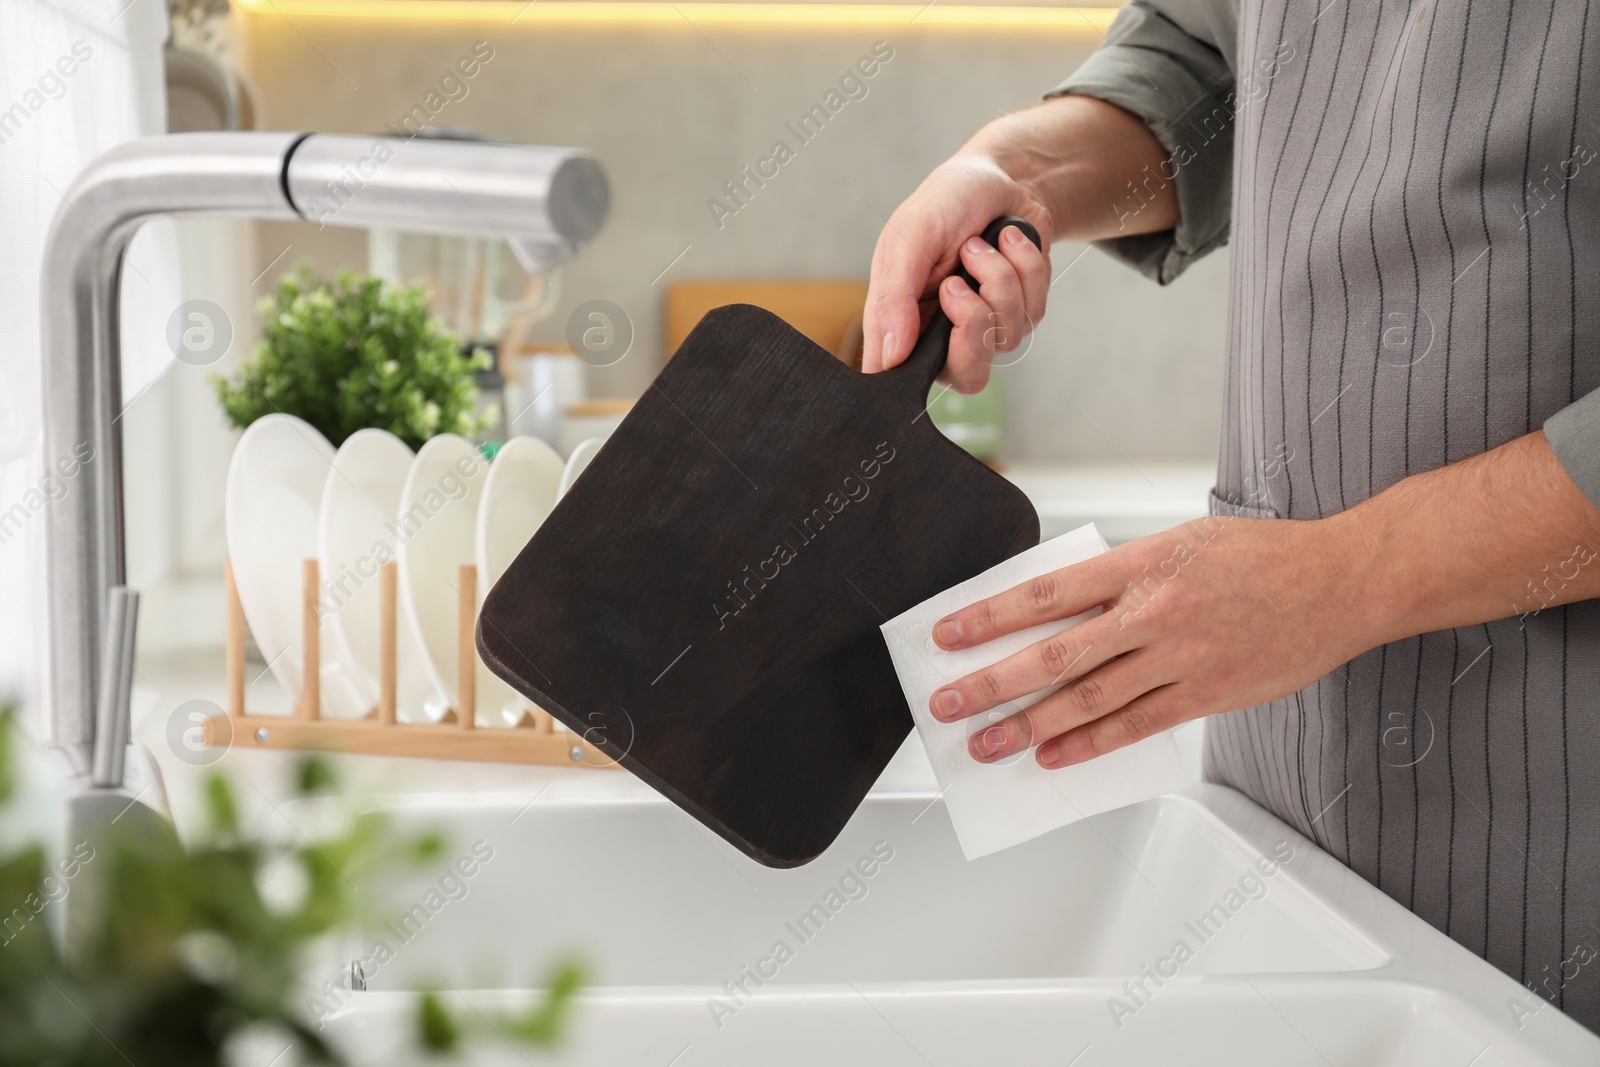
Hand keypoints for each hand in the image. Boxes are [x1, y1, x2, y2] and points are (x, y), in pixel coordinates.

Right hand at [861, 94, 1178, 393]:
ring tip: (981, 245)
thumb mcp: (910, 236)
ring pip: (1005, 338)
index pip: (898, 376)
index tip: (925, 334)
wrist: (1002, 177)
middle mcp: (942, 332)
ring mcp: (986, 325)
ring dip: (998, 278)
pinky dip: (1024, 267)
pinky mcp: (1023, 311)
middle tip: (958, 284)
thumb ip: (895, 297)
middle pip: (967, 377)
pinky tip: (1009, 242)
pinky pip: (1034, 311)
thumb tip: (890, 354)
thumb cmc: (947, 202)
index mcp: (901, 319)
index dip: (909, 378)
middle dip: (971, 325)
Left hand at [926, 516, 1375, 767]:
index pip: (1046, 592)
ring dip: (1029, 725)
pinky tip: (1052, 756)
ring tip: (987, 744)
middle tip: (947, 704)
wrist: (1342, 581)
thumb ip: (1119, 578)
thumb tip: (1055, 612)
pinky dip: (1089, 744)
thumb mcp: (1179, 543)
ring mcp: (1182, 656)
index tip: (947, 634)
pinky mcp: (1209, 694)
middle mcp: (1155, 611)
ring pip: (1087, 698)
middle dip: (992, 682)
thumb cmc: (1259, 558)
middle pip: (1054, 652)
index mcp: (1141, 562)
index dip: (989, 615)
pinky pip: (1135, 725)